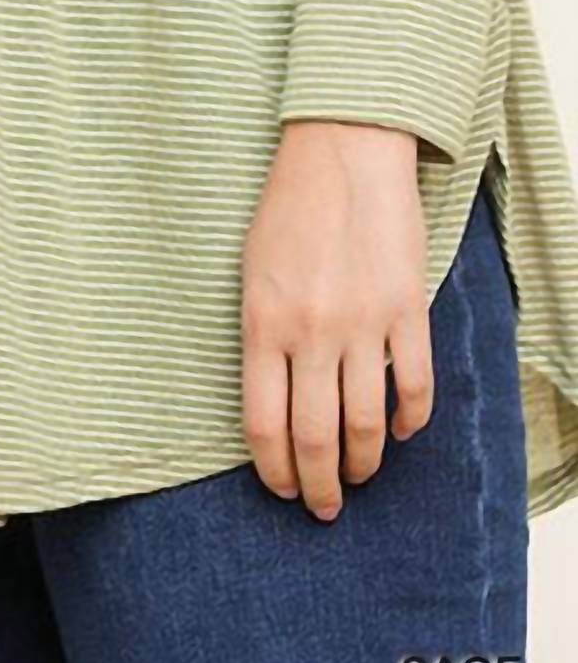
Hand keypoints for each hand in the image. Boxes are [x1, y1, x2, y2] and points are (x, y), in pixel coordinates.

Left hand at [240, 118, 430, 520]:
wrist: (341, 156)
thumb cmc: (287, 211)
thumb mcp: (251, 272)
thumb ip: (260, 336)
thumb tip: (270, 400)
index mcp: (261, 324)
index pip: (264, 424)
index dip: (273, 470)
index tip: (280, 490)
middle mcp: (309, 333)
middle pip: (314, 437)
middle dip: (318, 485)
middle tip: (323, 507)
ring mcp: (361, 325)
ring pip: (365, 423)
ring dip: (363, 463)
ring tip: (358, 478)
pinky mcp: (405, 312)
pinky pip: (412, 386)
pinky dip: (408, 419)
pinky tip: (399, 431)